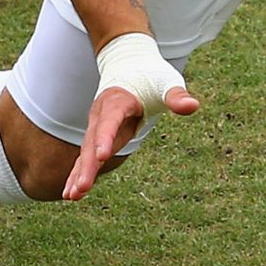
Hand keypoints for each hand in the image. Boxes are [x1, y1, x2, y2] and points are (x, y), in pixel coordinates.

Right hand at [62, 81, 200, 199]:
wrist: (130, 69)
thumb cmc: (150, 78)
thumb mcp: (166, 84)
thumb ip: (176, 96)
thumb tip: (193, 105)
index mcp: (116, 100)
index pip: (109, 121)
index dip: (104, 137)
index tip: (101, 156)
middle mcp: (101, 115)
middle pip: (92, 142)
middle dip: (87, 166)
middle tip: (83, 187)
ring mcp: (97, 128)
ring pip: (86, 153)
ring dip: (79, 175)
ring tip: (72, 196)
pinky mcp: (98, 139)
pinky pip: (87, 158)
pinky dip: (78, 175)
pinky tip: (71, 194)